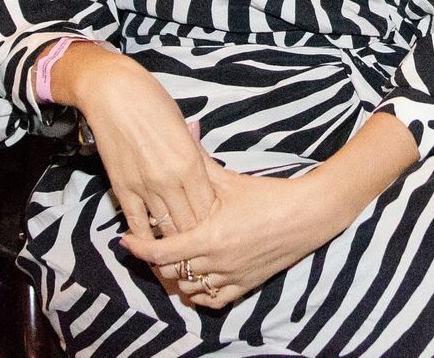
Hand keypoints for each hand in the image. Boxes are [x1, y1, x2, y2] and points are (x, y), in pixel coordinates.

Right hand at [53, 47, 215, 259]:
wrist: (115, 93)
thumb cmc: (154, 103)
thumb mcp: (184, 129)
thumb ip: (197, 156)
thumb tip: (209, 176)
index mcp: (191, 162)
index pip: (208, 208)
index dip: (213, 224)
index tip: (217, 233)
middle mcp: (170, 179)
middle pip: (190, 224)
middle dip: (197, 241)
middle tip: (202, 256)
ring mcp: (144, 186)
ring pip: (165, 229)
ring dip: (173, 245)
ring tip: (181, 261)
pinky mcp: (122, 189)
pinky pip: (137, 224)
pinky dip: (145, 240)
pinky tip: (151, 248)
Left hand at [120, 165, 341, 309]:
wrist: (307, 215)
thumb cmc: (269, 195)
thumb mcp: (230, 180)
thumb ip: (201, 163)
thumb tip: (185, 133)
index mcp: (209, 238)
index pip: (160, 252)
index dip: (138, 248)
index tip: (126, 241)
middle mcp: (216, 263)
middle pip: (169, 272)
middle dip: (155, 260)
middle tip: (151, 244)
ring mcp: (230, 277)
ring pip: (188, 289)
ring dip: (176, 277)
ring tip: (171, 259)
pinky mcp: (245, 286)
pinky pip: (212, 301)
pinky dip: (199, 294)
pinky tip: (196, 279)